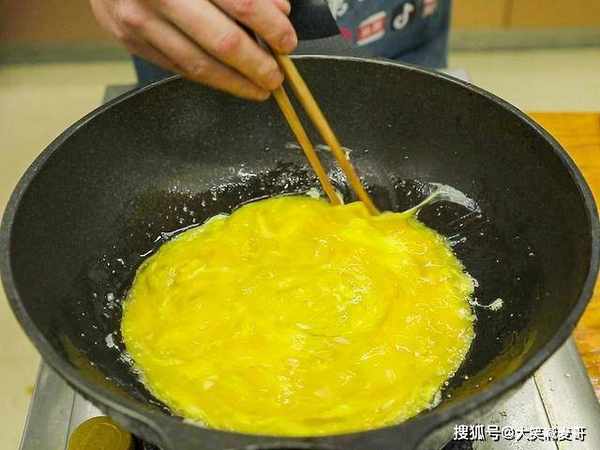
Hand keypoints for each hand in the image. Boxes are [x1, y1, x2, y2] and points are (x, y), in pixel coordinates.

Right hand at [90, 0, 297, 99]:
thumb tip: (279, 10)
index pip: (242, 4)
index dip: (271, 27)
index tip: (287, 42)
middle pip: (223, 43)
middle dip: (257, 66)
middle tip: (276, 77)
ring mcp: (139, 19)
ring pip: (199, 64)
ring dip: (235, 82)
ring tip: (258, 88)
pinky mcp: (129, 40)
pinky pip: (178, 67)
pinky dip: (208, 77)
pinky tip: (228, 80)